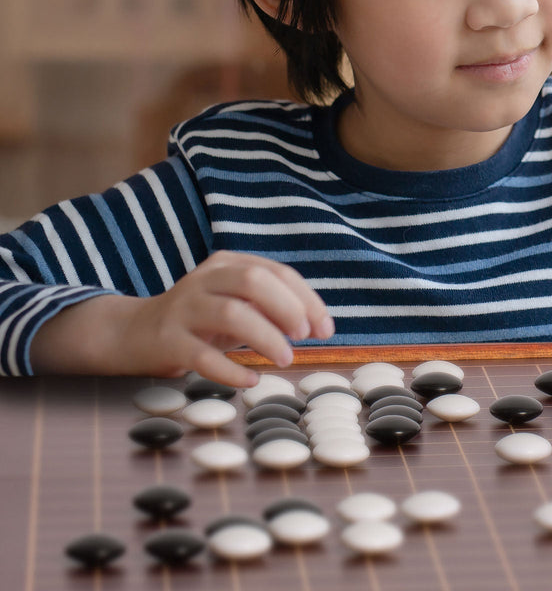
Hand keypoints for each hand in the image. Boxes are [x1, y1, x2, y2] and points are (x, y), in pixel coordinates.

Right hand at [31, 251, 333, 386]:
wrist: (132, 333)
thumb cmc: (200, 320)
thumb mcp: (235, 304)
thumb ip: (269, 307)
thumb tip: (316, 323)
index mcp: (226, 264)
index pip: (275, 272)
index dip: (306, 299)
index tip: (325, 328)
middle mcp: (204, 280)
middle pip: (253, 281)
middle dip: (287, 308)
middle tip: (303, 336)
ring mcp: (184, 309)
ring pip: (231, 314)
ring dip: (265, 337)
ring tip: (284, 358)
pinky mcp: (167, 341)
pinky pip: (202, 356)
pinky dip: (231, 370)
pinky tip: (249, 381)